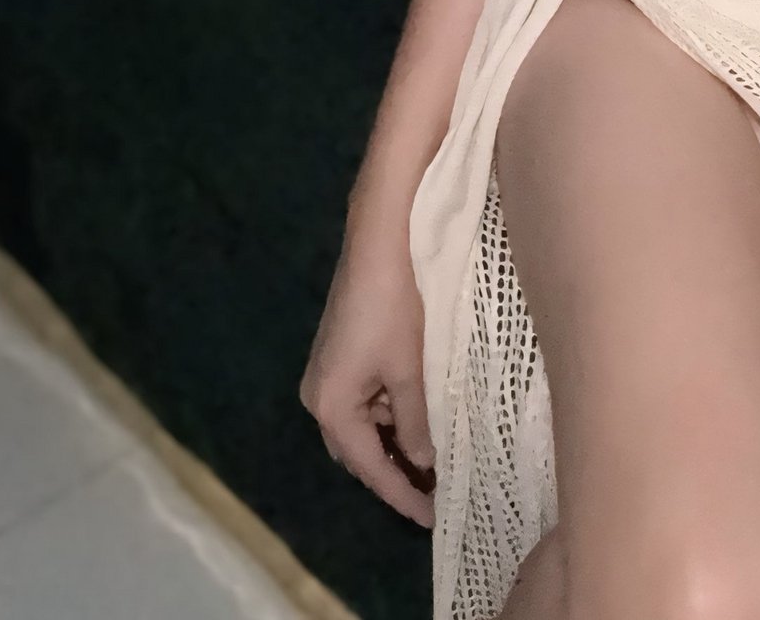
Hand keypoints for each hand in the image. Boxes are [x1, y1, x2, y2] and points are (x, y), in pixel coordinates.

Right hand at [299, 227, 436, 528]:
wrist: (382, 240)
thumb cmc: (396, 307)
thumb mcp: (411, 370)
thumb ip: (418, 422)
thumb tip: (426, 462)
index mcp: (330, 405)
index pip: (368, 467)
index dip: (401, 495)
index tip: (433, 519)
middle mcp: (320, 395)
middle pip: (359, 450)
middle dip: (396, 472)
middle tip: (438, 494)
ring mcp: (330, 372)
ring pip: (366, 424)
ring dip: (398, 439)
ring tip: (439, 460)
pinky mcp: (344, 352)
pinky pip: (369, 398)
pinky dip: (395, 412)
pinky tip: (424, 416)